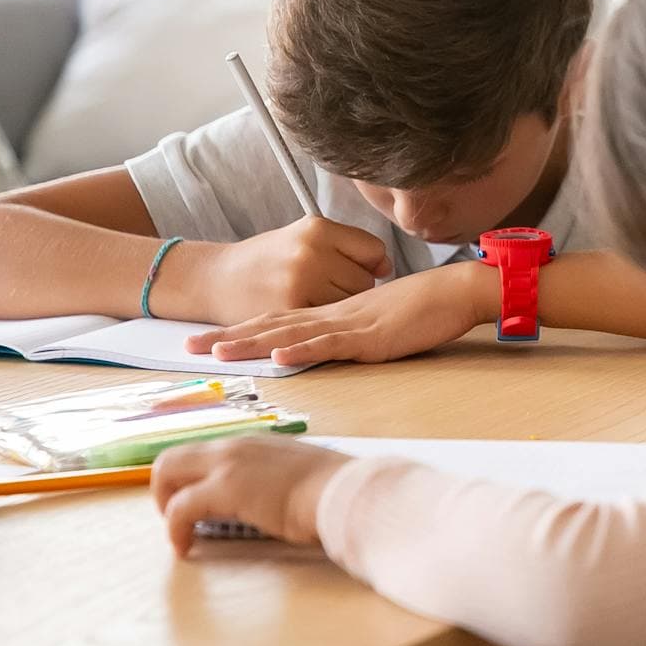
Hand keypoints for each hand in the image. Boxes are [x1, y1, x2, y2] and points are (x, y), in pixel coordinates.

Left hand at [153, 435, 350, 555]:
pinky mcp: (225, 488)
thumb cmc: (332, 490)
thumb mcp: (297, 475)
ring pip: (167, 473)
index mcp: (253, 443)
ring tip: (179, 533)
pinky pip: (180, 508)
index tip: (195, 505)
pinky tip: (186, 547)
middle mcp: (234, 446)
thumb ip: (276, 480)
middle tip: (176, 518)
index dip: (189, 480)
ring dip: (165, 505)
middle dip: (164, 490)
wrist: (343, 492)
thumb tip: (273, 500)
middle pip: (172, 457)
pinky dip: (175, 530)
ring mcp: (228, 464)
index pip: (201, 453)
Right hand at [159, 217, 393, 325]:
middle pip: (365, 280)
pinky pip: (328, 321)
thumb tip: (387, 266)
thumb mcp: (304, 237)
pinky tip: (312, 315)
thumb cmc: (268, 259)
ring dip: (340, 307)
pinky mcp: (290, 309)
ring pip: (350, 303)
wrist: (216, 278)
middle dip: (352, 287)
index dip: (370, 263)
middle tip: (327, 287)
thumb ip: (346, 247)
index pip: (373, 250)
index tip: (356, 269)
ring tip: (314, 297)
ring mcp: (301, 281)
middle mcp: (312, 251)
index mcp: (318, 228)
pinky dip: (324, 322)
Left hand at [183, 261, 490, 364]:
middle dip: (230, 337)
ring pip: (293, 333)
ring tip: (217, 352)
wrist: (457, 289)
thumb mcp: (380, 322)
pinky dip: (304, 349)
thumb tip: (337, 343)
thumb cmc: (426, 306)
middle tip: (188, 347)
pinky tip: (280, 356)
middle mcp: (334, 315)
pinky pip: (332, 343)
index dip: (242, 329)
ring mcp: (351, 324)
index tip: (208, 340)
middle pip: (272, 324)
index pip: (279, 320)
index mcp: (334, 312)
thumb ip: (354, 332)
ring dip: (253, 343)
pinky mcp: (372, 336)